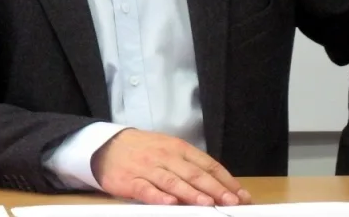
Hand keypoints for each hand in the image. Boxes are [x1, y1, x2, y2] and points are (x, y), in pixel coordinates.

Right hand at [90, 129, 251, 205]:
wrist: (108, 145)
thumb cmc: (144, 149)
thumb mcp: (169, 150)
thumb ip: (190, 165)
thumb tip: (217, 184)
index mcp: (178, 148)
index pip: (207, 164)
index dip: (225, 180)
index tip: (240, 194)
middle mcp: (166, 156)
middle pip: (193, 173)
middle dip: (215, 188)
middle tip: (231, 201)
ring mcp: (148, 168)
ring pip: (173, 181)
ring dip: (191, 193)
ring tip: (207, 203)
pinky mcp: (130, 180)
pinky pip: (146, 189)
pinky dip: (158, 196)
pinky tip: (169, 203)